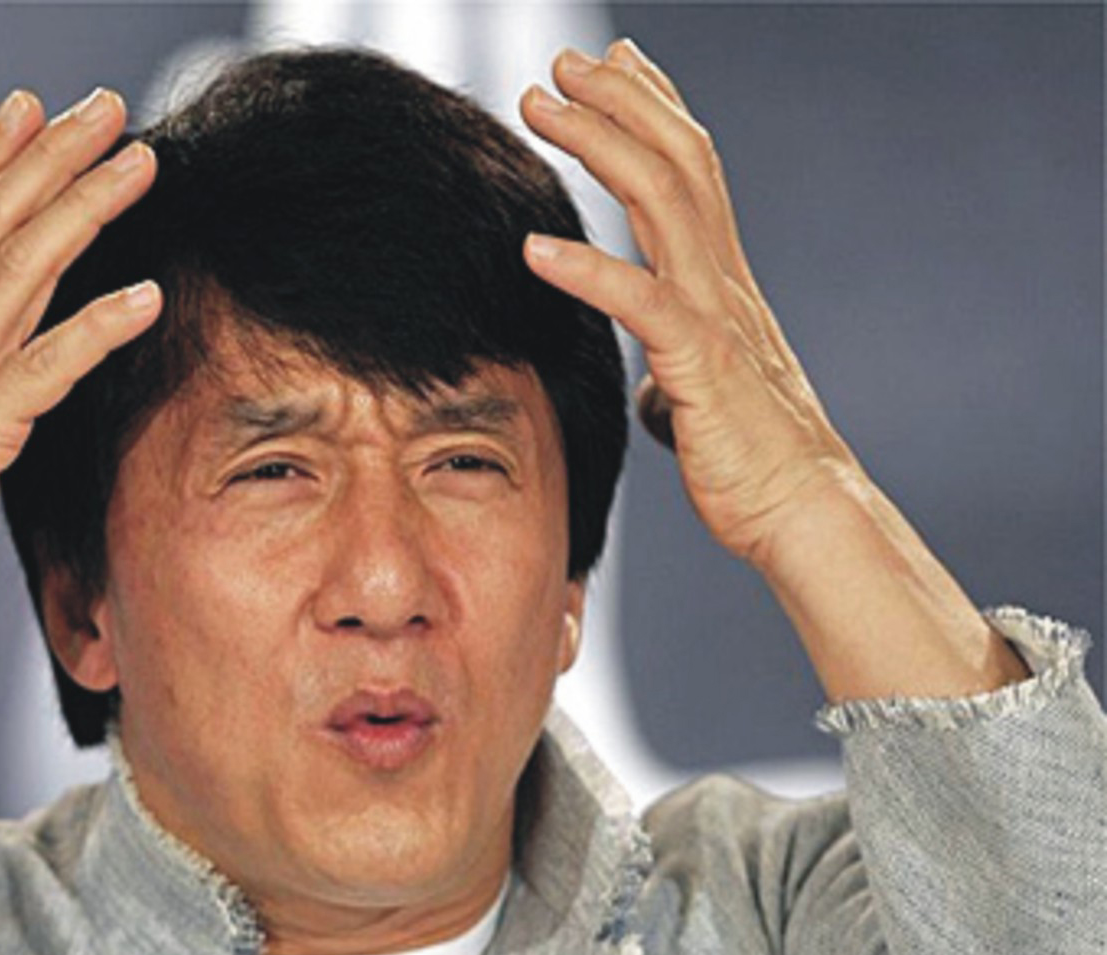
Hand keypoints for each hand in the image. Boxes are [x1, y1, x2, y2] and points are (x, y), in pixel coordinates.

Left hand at [520, 40, 860, 566]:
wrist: (802, 512)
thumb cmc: (750, 461)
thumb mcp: (700, 399)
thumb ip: (676, 372)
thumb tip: (654, 386)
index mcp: (720, 282)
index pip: (690, 170)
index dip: (653, 108)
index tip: (613, 62)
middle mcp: (723, 280)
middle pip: (676, 159)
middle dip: (619, 99)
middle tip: (562, 61)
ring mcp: (717, 315)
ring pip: (663, 199)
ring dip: (598, 142)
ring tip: (538, 104)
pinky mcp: (703, 365)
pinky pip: (643, 303)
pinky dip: (588, 271)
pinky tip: (533, 249)